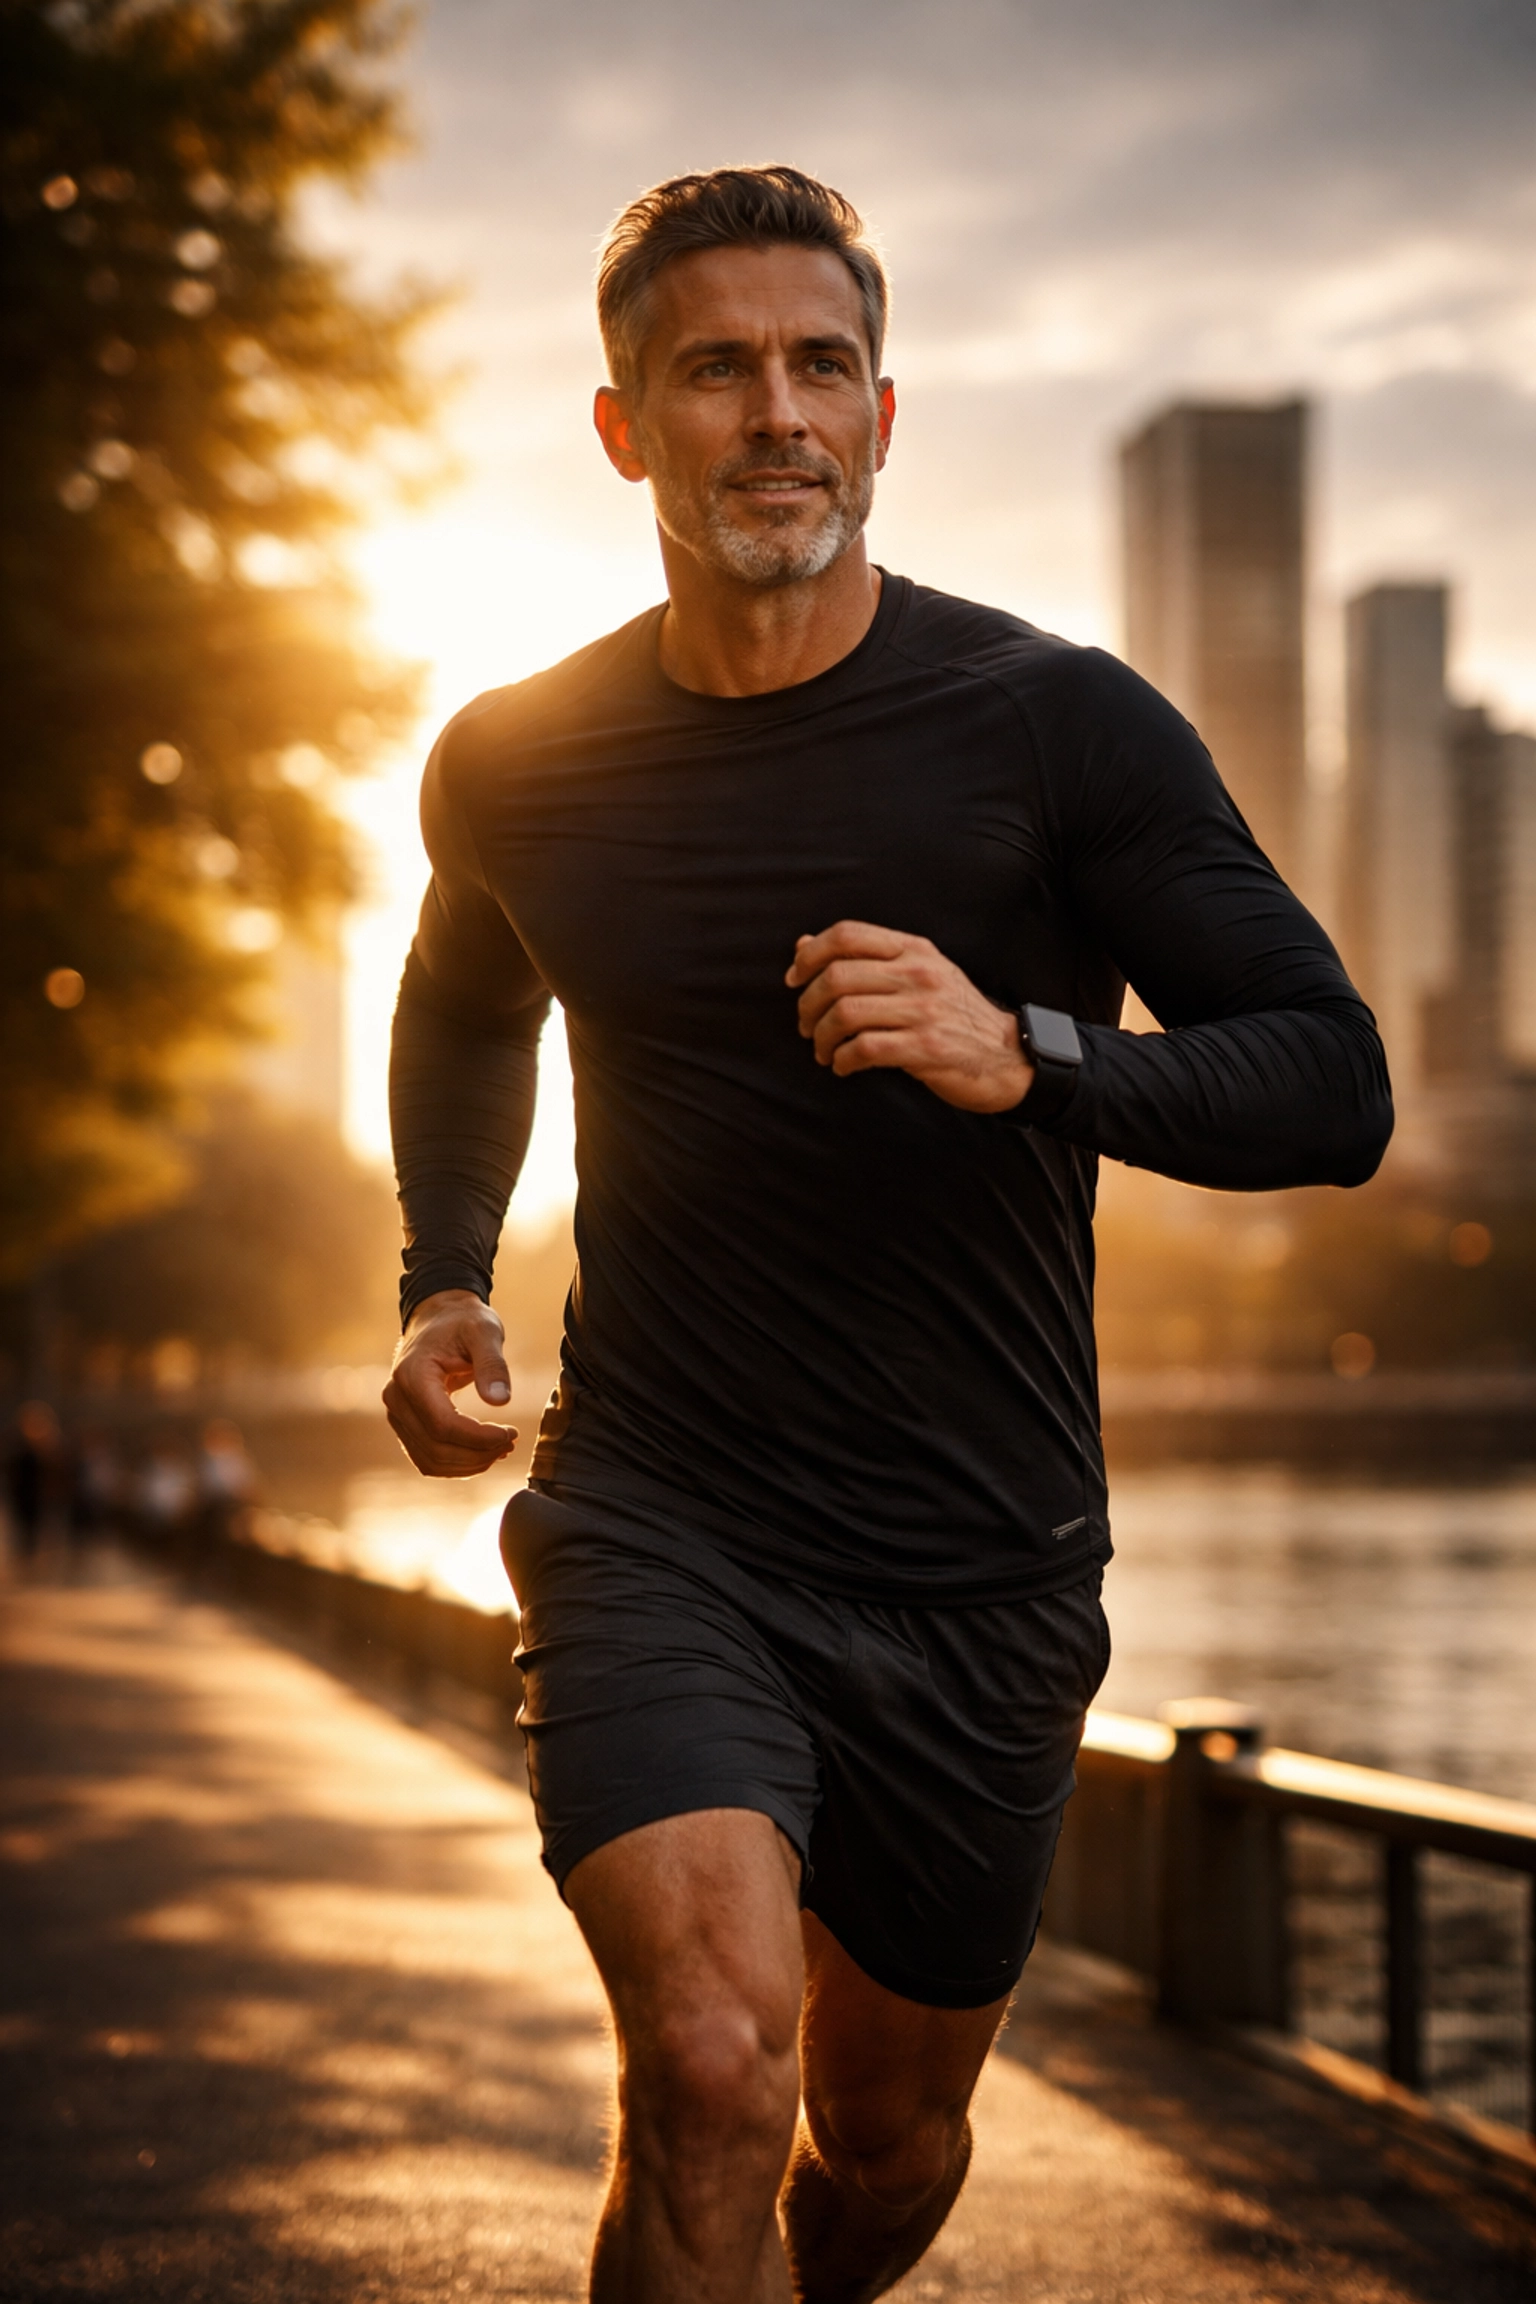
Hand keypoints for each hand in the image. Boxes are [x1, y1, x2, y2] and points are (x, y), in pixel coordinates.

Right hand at [383, 1289, 517, 1477]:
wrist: (440, 1318)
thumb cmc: (463, 1322)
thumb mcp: (485, 1332)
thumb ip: (493, 1364)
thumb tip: (501, 1401)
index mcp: (412, 1375)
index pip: (442, 1424)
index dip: (478, 1438)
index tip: (510, 1433)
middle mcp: (396, 1398)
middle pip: (435, 1448)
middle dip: (478, 1454)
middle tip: (511, 1441)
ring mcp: (397, 1414)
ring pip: (430, 1461)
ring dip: (469, 1464)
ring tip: (502, 1448)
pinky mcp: (405, 1424)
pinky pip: (427, 1458)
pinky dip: (457, 1463)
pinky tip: (484, 1451)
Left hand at [786, 920, 1034, 1113]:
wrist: (1006, 1055)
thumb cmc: (953, 1015)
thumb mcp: (915, 974)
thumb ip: (863, 959)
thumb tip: (803, 945)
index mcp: (913, 949)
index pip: (848, 934)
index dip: (810, 955)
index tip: (794, 980)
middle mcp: (919, 973)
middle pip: (838, 976)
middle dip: (808, 1005)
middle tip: (806, 1026)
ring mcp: (924, 1010)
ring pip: (846, 1014)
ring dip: (822, 1037)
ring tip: (823, 1051)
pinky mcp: (927, 1048)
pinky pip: (864, 1049)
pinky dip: (842, 1060)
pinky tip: (843, 1066)